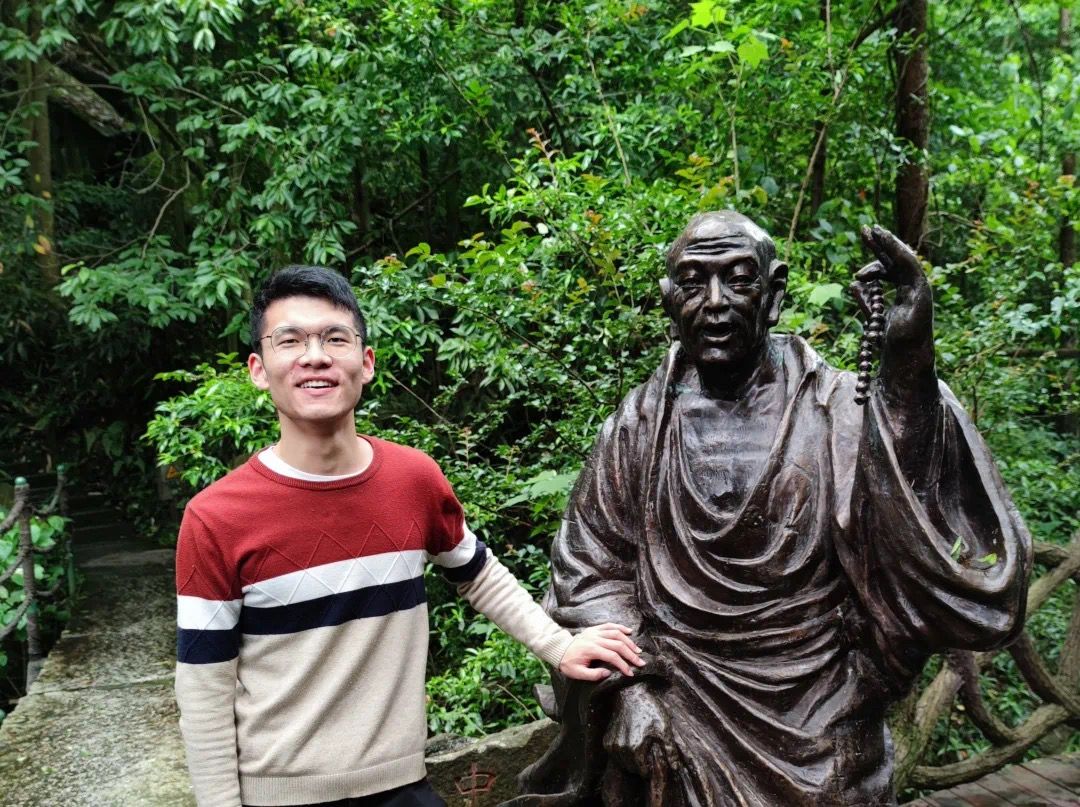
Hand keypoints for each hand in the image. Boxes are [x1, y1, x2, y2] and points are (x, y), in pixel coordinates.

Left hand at [558, 622, 644, 680]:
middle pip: (618, 644)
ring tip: (638, 650)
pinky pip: (610, 625)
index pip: (612, 656)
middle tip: (640, 662)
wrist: (559, 650)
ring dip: (629, 641)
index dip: (623, 665)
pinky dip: (620, 627)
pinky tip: (629, 631)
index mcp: (591, 649)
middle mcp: (595, 638)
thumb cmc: (568, 663)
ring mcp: (595, 632)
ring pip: (616, 633)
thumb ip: (593, 675)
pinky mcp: (595, 629)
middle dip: (631, 654)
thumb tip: (608, 673)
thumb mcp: (577, 673)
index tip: (630, 673)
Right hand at [602, 686, 677, 779]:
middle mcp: (621, 748)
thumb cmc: (649, 709)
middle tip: (647, 752)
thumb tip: (675, 767)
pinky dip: (622, 753)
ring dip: (630, 761)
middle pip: (632, 769)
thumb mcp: (664, 728)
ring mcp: (612, 744)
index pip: (643, 771)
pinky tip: (629, 742)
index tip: (654, 759)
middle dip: (641, 765)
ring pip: (622, 763)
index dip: (651, 767)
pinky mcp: (607, 739)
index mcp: (635, 748)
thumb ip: (669, 750)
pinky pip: (615, 755)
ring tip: (639, 747)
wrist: (631, 693)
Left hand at [849, 225, 936, 404]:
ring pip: (905, 260)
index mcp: (903, 295)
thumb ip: (867, 302)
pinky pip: (910, 268)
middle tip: (866, 228)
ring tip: (872, 233)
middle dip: (882, 244)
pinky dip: (898, 254)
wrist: (903, 362)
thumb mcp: (873, 320)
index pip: (890, 269)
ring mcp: (919, 291)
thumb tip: (854, 284)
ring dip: (889, 245)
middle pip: (897, 260)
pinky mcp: (922, 293)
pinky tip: (884, 244)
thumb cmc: (890, 347)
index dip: (876, 257)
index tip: (863, 246)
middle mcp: (913, 290)